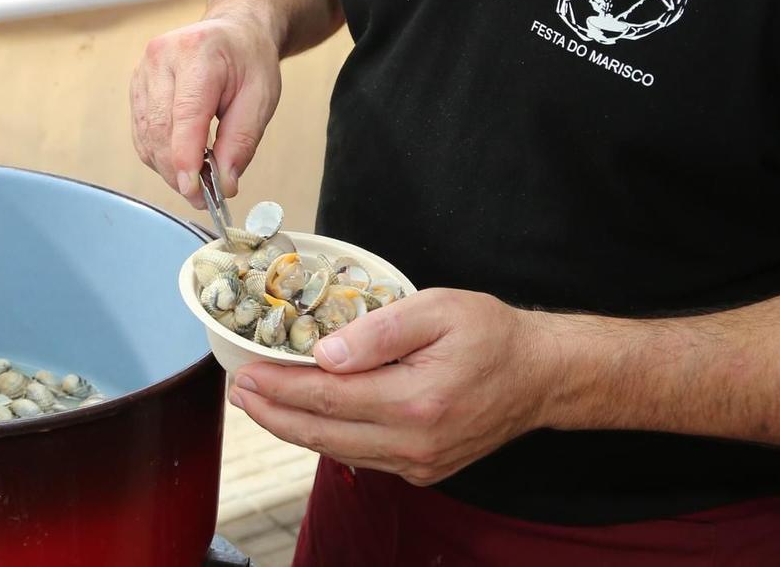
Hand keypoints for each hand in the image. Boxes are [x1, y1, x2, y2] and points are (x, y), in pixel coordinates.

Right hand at [129, 15, 280, 206]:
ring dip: (168, 166)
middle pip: (159, 130)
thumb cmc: (248, 58)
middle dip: (178, 171)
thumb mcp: (262, 97)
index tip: (194, 190)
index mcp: (197, 53)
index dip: (185, 157)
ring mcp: (143, 70)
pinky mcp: (136, 85)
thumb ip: (242, 140)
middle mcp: (161, 58)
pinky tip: (181, 158)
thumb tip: (225, 182)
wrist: (233, 29)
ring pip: (146, 135)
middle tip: (203, 196)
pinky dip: (159, 153)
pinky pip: (141, 131)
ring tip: (197, 179)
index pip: (184, 115)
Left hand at [229, 289, 560, 486]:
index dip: (278, 388)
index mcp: (415, 400)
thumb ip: (377, 330)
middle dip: (272, 414)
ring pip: (338, 450)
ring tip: (260, 403)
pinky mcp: (424, 469)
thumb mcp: (435, 309)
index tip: (244, 374)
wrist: (541, 375)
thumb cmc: (491, 334)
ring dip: (294, 428)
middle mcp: (415, 442)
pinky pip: (362, 456)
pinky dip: (328, 437)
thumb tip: (323, 352)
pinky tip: (308, 417)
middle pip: (322, 433)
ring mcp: (420, 462)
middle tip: (238, 392)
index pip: (325, 398)